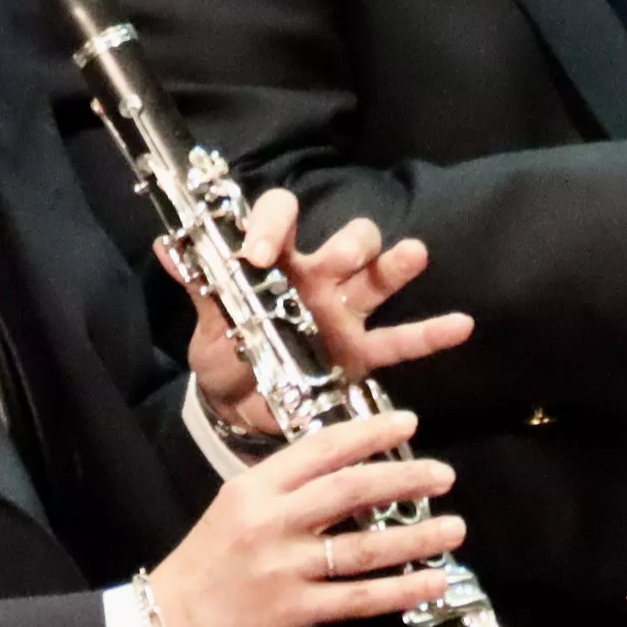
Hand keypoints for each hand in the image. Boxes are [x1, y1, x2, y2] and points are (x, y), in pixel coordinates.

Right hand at [148, 408, 458, 626]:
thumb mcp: (235, 506)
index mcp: (256, 488)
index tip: (408, 424)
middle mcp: (273, 521)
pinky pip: (360, 598)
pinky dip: (402, 590)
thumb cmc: (207, 561)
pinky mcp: (297, 610)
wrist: (173, 621)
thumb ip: (284, 488)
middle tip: (443, 474)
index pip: (321, 449)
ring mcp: (286, 567)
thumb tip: (344, 470)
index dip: (369, 433)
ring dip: (416, 536)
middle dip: (404, 478)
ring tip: (454, 527)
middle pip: (350, 490)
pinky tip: (433, 581)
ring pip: (364, 547)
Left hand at [171, 192, 473, 435]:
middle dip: (351, 242)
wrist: (240, 408)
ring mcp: (344, 314)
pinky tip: (461, 324)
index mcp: (277, 264)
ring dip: (397, 266)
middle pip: (349, 242)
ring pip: (378, 280)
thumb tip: (165, 245)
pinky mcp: (361, 354)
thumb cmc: (226, 352)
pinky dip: (430, 334)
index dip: (274, 225)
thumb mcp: (209, 323)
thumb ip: (198, 285)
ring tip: (414, 254)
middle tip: (344, 254)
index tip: (257, 252)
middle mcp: (317, 279)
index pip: (283, 218)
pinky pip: (399, 342)